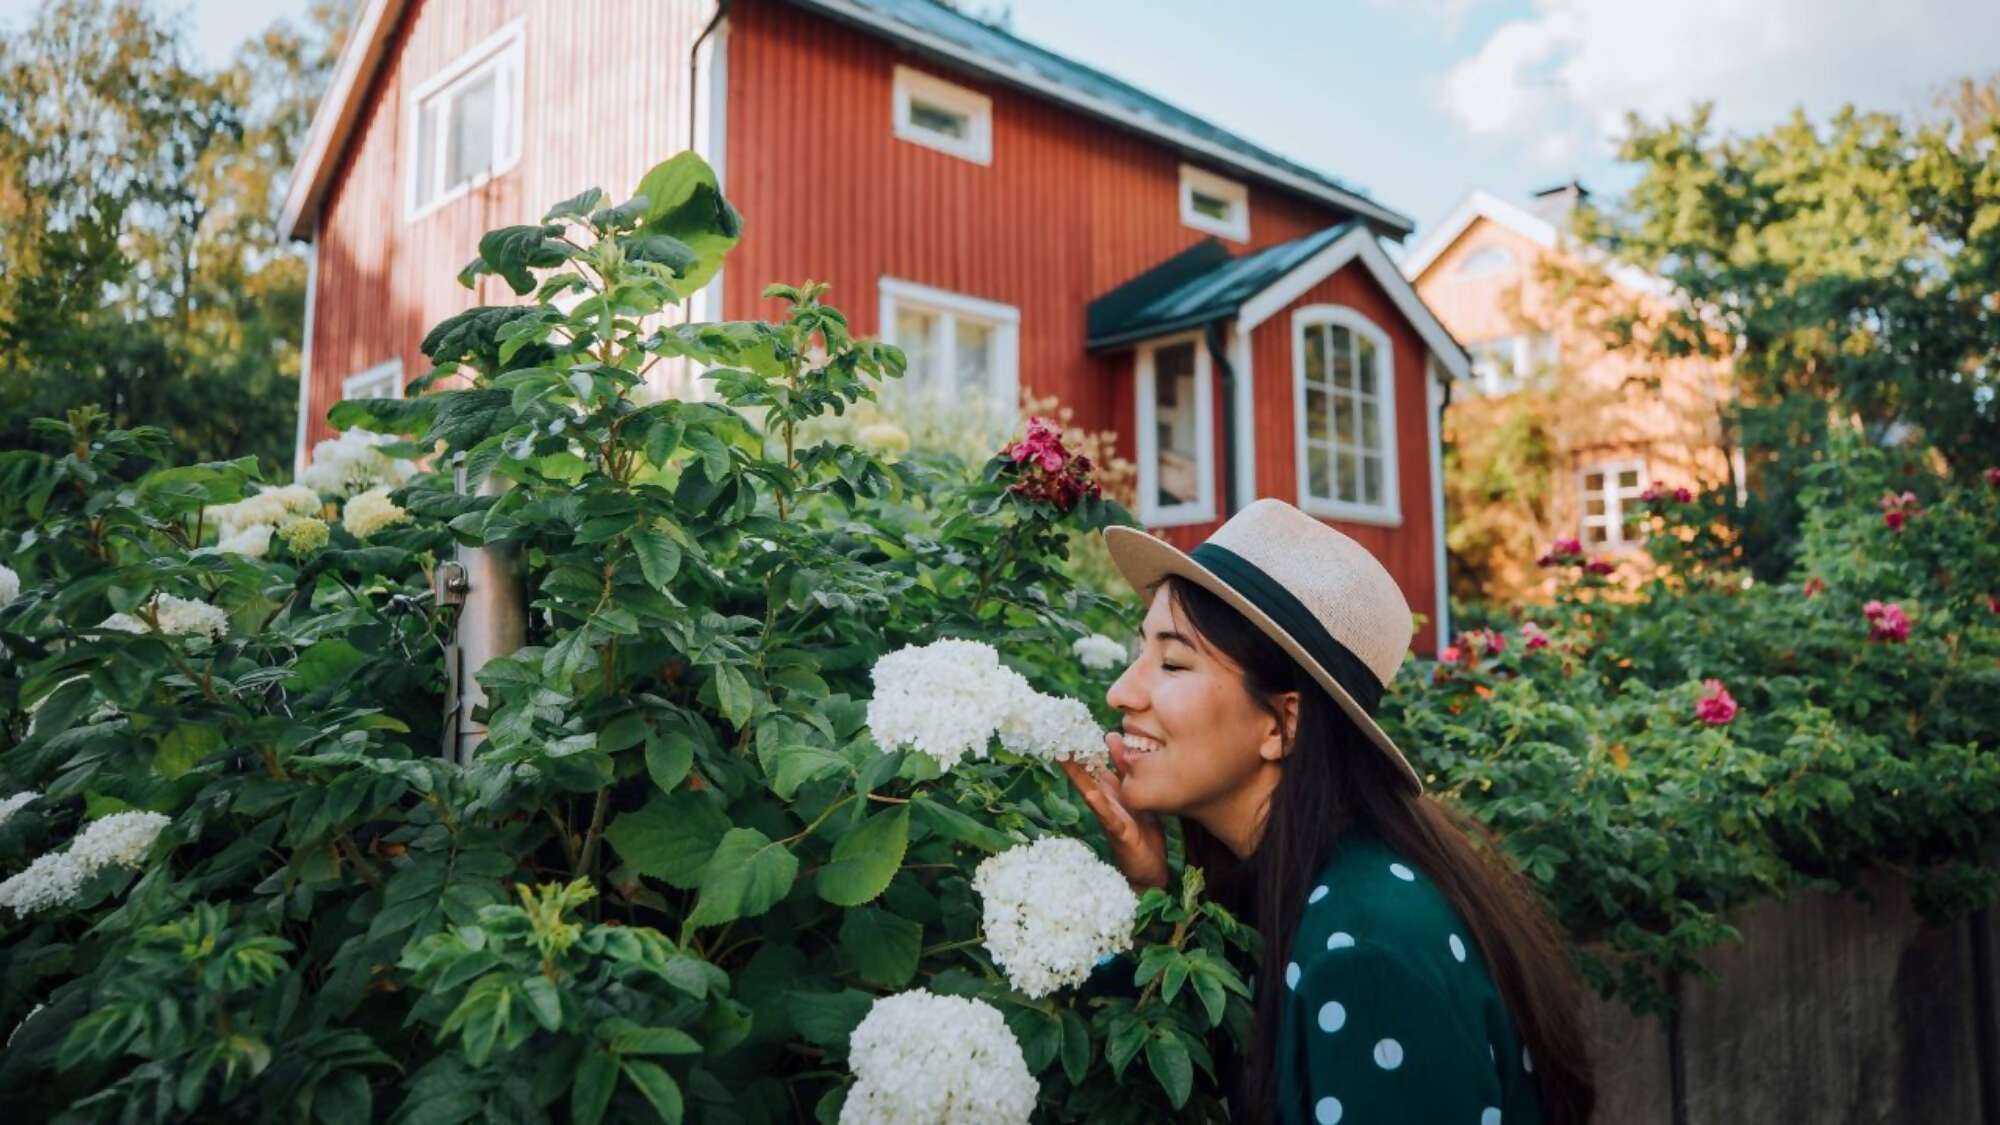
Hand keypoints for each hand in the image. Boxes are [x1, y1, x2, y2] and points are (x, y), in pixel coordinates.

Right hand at [1060, 731, 1169, 891]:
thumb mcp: (1134, 792)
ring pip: (1091, 793)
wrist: (1149, 869)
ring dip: (1078, 777)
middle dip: (1070, 757)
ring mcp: (1110, 817)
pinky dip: (1100, 805)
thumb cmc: (1141, 831)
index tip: (1068, 724)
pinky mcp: (1119, 832)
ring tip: (1065, 759)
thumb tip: (1111, 735)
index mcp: (1109, 791)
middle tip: (1055, 735)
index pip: (1091, 764)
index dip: (1080, 745)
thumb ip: (1123, 768)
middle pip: (1084, 775)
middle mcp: (1105, 802)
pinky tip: (1092, 794)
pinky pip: (1109, 816)